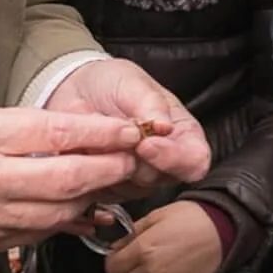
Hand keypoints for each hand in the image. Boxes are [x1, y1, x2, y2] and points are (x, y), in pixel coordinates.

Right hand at [0, 106, 142, 257]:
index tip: (129, 128)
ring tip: (115, 181)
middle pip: (66, 177)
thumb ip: (16, 128)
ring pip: (59, 212)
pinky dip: (67, 222)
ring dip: (94, 197)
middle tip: (133, 156)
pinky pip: (40, 234)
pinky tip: (85, 210)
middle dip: (109, 166)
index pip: (54, 132)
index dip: (100, 132)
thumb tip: (70, 133)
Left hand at [46, 59, 210, 191]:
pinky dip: (91, 169)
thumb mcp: (132, 82)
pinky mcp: (109, 188)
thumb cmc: (113, 84)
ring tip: (98, 134)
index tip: (145, 144)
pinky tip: (87, 147)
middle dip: (134, 159)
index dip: (174, 158)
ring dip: (110, 162)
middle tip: (113, 133)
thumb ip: (151, 103)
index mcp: (183, 135)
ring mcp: (136, 179)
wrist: (78, 89)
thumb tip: (166, 127)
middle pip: (161, 178)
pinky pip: (102, 190)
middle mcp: (164, 162)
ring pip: (130, 188)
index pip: (194, 162)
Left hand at [104, 201, 223, 272]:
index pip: (112, 266)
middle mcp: (152, 270)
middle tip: (134, 260)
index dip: (113, 260)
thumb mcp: (156, 215)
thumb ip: (133, 233)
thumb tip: (116, 247)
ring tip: (146, 271)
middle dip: (124, 270)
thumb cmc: (190, 217)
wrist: (220, 228)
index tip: (119, 255)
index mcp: (144, 248)